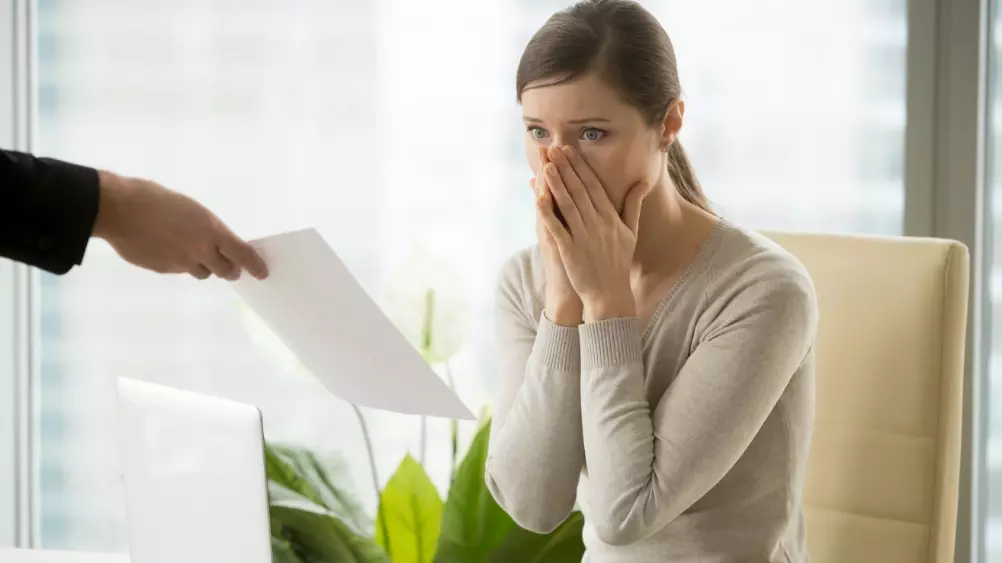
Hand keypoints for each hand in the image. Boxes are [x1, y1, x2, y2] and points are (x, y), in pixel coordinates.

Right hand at [93, 171, 268, 280]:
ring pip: (202, 273)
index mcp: (210, 230)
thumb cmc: (155, 199)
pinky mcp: (163, 270)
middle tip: (227, 264)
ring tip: (190, 250)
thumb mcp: (191, 209)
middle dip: (229, 269)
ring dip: (203, 266)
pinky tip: (167, 248)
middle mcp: (200, 251)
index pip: (242, 254)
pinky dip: (179, 263)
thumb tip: (216, 242)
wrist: (119, 210)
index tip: (262, 272)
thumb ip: (207, 229)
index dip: (254, 265)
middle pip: (226, 271)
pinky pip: (179, 270)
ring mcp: (181, 263)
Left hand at [536, 146, 644, 322]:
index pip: (593, 186)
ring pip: (568, 205)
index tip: (570, 150)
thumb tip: (642, 182)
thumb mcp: (631, 232)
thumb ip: (633, 205)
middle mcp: (597, 224)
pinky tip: (539, 198)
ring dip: (556, 184)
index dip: (580, 167)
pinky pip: (557, 228)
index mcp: (610, 218)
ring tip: (546, 165)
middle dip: (566, 168)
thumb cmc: (619, 262)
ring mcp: (583, 237)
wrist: (610, 294)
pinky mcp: (570, 251)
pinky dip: (548, 213)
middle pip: (579, 190)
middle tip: (553, 148)